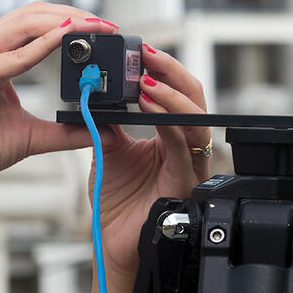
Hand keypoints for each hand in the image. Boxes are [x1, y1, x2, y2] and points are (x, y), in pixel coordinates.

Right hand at [0, 3, 117, 187]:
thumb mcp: (30, 136)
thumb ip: (64, 132)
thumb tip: (101, 132)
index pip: (35, 21)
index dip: (70, 18)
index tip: (104, 28)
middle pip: (34, 13)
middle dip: (74, 14)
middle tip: (108, 24)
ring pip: (25, 24)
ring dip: (64, 22)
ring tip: (96, 27)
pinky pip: (14, 56)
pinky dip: (43, 45)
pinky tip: (67, 39)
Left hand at [95, 44, 210, 278]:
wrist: (113, 242)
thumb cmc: (116, 201)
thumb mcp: (109, 149)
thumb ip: (109, 120)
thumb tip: (96, 89)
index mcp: (170, 135)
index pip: (175, 92)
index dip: (162, 69)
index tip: (140, 50)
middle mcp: (185, 146)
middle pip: (193, 96)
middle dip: (171, 72)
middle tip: (146, 55)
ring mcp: (189, 163)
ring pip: (196, 117)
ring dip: (170, 94)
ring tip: (145, 79)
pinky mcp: (184, 180)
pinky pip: (182, 144)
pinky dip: (168, 120)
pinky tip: (148, 105)